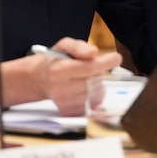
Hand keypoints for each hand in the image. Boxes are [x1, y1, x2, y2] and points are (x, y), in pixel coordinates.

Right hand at [0, 37, 121, 115]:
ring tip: (83, 79)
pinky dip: (92, 97)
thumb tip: (94, 52)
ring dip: (95, 85)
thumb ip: (79, 47)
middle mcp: (61, 88)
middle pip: (94, 81)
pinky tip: (83, 90)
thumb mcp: (65, 45)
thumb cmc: (55, 60)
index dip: (106, 62)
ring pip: (95, 94)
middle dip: (98, 72)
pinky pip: (91, 105)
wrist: (39, 79)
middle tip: (89, 68)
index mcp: (60, 70)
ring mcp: (64, 102)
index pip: (90, 68)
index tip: (117, 58)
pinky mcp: (68, 112)